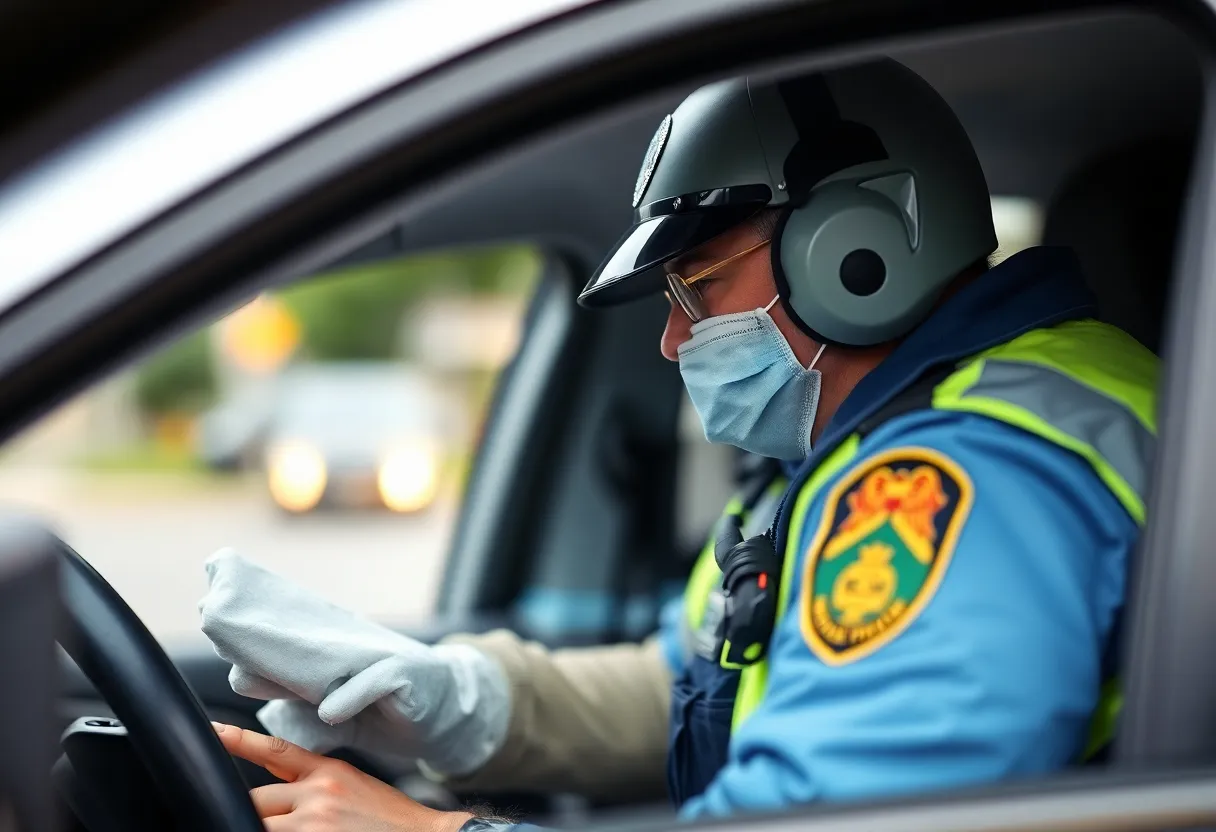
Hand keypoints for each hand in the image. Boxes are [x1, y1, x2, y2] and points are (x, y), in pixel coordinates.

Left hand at [199, 551, 509, 774]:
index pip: (287, 641)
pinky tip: (331, 711)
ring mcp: (379, 659)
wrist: (451, 713)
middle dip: (255, 632)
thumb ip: (304, 709)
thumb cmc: (393, 712)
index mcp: (335, 657)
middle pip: (298, 639)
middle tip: (214, 619)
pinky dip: (351, 698)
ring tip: (252, 674)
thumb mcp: (341, 715)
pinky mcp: (405, 673)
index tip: (210, 615)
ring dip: (291, 665)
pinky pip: (375, 682)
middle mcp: (353, 650)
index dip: (251, 632)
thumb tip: (264, 704)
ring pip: (330, 659)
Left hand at [213, 722, 473, 831]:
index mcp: (328, 772)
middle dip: (252, 813)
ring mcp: (315, 824)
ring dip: (261, 827)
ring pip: (259, 824)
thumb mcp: (354, 786)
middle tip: (270, 818)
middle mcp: (318, 794)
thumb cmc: (390, 821)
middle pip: (254, 799)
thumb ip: (315, 784)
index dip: (236, 739)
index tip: (209, 730)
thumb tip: (281, 793)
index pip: (273, 749)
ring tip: (291, 824)